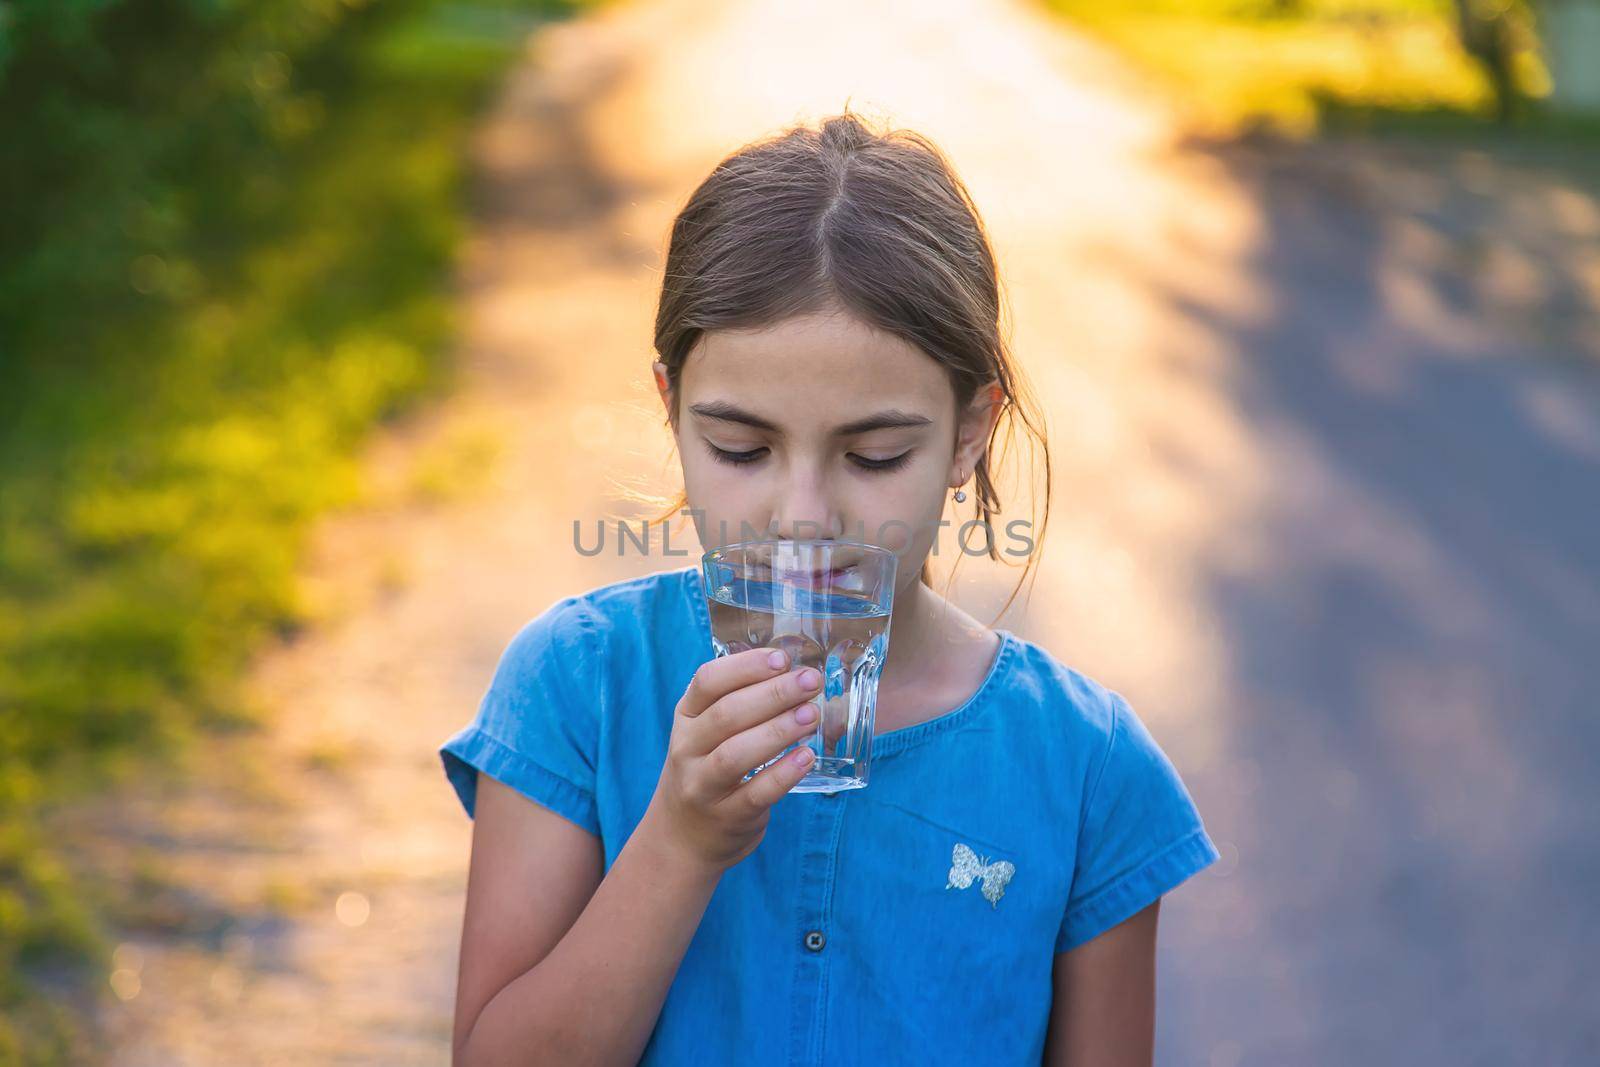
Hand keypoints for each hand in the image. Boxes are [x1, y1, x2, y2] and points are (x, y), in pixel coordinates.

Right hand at [641, 646, 822, 870]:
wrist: (680, 838)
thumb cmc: (706, 771)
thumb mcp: (706, 733)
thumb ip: (739, 704)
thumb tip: (795, 673)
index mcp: (687, 718)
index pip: (708, 682)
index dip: (746, 666)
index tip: (782, 658)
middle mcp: (688, 749)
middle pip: (727, 714)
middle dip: (773, 693)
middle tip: (810, 681)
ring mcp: (703, 786)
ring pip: (736, 753)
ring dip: (778, 731)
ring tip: (812, 716)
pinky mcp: (726, 817)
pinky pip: (756, 793)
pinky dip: (783, 774)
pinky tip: (807, 757)